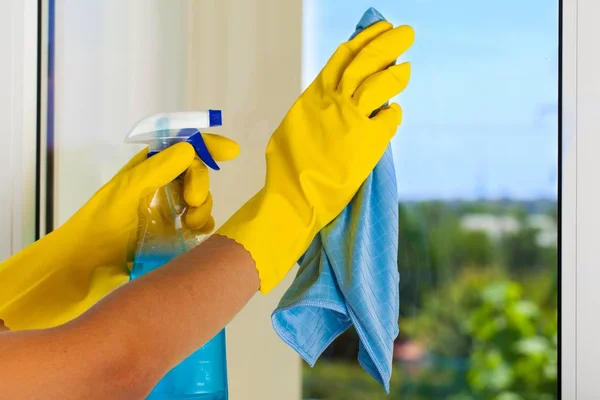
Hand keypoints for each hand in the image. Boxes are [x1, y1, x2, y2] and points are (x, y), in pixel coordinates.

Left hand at [0, 134, 238, 329]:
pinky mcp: (173, 231)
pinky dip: (204, 225)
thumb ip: (157, 169)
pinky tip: (196, 232)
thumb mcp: (126, 191)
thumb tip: (190, 149)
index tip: (231, 152)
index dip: (207, 145)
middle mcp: (161, 183)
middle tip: (193, 202)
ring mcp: (168, 208)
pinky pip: (200, 223)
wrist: (88, 264)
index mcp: (149, 167)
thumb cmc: (100, 223)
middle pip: (196, 173)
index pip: (182, 147)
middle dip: (201, 184)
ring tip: (190, 224)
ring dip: (203, 208)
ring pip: (201, 199)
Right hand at [217, 21, 413, 293]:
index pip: (341, 59)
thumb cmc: (287, 169)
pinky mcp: (369, 142)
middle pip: (365, 63)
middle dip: (387, 43)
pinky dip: (393, 113)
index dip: (362, 41)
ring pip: (380, 85)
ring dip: (396, 73)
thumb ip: (310, 111)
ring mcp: (352, 121)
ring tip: (406, 68)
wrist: (295, 197)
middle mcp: (333, 103)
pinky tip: (394, 111)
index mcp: (313, 97)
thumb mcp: (291, 129)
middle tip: (405, 32)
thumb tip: (324, 101)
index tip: (377, 28)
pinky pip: (388, 119)